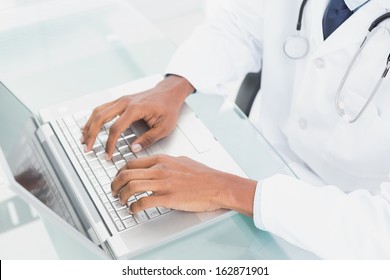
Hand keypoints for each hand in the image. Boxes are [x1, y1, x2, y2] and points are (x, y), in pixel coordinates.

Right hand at [81, 75, 193, 158]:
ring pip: (98, 111)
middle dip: (91, 134)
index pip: (116, 128)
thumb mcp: (163, 127)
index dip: (109, 144)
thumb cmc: (168, 108)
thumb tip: (134, 149)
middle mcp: (125, 102)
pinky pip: (102, 108)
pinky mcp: (121, 101)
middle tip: (87, 148)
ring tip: (83, 139)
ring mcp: (121, 100)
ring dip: (89, 125)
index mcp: (135, 109)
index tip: (108, 155)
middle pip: (100, 118)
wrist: (169, 93)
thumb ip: (148, 139)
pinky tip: (89, 127)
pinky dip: (93, 118)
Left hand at [111, 155, 256, 215]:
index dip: (120, 172)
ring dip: (121, 196)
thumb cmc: (204, 175)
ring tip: (121, 202)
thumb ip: (167, 163)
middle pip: (126, 174)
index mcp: (162, 160)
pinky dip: (134, 207)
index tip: (117, 178)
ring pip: (131, 187)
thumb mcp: (182, 161)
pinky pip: (143, 202)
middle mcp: (160, 170)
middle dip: (115, 184)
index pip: (132, 163)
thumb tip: (157, 166)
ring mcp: (163, 184)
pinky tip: (134, 210)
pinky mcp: (168, 198)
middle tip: (113, 191)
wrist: (218, 185)